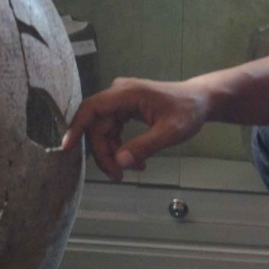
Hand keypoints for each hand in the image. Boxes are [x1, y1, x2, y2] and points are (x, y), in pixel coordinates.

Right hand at [60, 77, 209, 180]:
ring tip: (131, 170)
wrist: (201, 100)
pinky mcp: (125, 109)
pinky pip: (113, 130)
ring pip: (104, 130)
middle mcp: (119, 93)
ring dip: (113, 153)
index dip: (76, 128)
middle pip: (97, 125)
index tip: (67, 148)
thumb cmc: (189, 111)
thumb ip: (144, 147)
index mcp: (126, 93)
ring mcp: (122, 101)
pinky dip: (121, 147)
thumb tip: (120, 163)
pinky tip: (136, 161)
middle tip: (117, 176)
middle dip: (104, 153)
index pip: (91, 108)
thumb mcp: (170, 132)